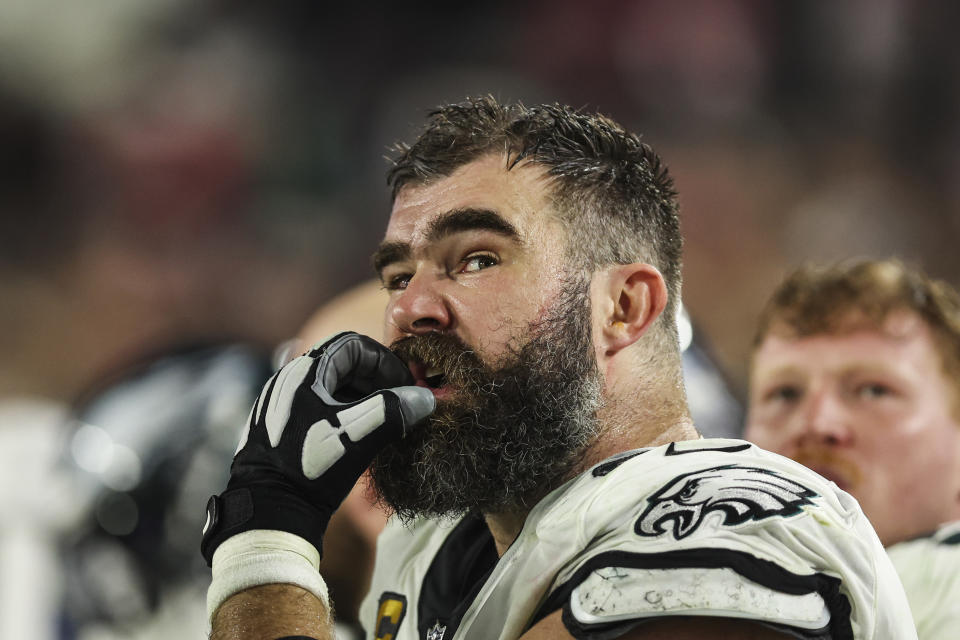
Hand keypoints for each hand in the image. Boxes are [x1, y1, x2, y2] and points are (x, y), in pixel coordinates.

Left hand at [200, 332, 433, 563]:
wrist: (268, 512)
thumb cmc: (312, 466)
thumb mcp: (361, 434)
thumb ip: (396, 409)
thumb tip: (425, 399)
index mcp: (304, 372)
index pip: (354, 344)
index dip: (385, 361)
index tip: (404, 386)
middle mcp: (288, 381)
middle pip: (343, 364)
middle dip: (377, 380)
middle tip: (398, 404)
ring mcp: (280, 405)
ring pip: (331, 388)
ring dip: (362, 398)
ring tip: (382, 423)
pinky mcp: (278, 428)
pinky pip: (318, 407)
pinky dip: (343, 414)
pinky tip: (357, 438)